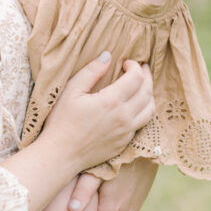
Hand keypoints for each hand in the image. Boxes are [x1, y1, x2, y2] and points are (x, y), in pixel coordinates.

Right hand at [42, 55, 154, 179]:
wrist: (60, 155)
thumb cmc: (61, 121)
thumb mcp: (71, 91)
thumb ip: (91, 72)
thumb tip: (108, 56)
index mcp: (111, 101)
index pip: (136, 78)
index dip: (134, 66)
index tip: (126, 62)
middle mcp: (124, 117)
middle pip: (147, 92)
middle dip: (146, 76)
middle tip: (141, 68)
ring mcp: (126, 132)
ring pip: (150, 109)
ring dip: (149, 94)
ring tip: (142, 86)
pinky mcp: (124, 143)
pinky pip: (142, 123)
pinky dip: (143, 110)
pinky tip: (135, 106)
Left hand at [71, 160, 157, 210]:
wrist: (146, 144)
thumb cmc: (117, 156)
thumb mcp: (96, 171)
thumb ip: (83, 191)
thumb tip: (72, 210)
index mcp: (112, 210)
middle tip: (80, 203)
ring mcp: (134, 207)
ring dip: (104, 209)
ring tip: (93, 191)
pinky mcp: (140, 199)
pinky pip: (122, 207)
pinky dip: (114, 202)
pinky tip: (107, 185)